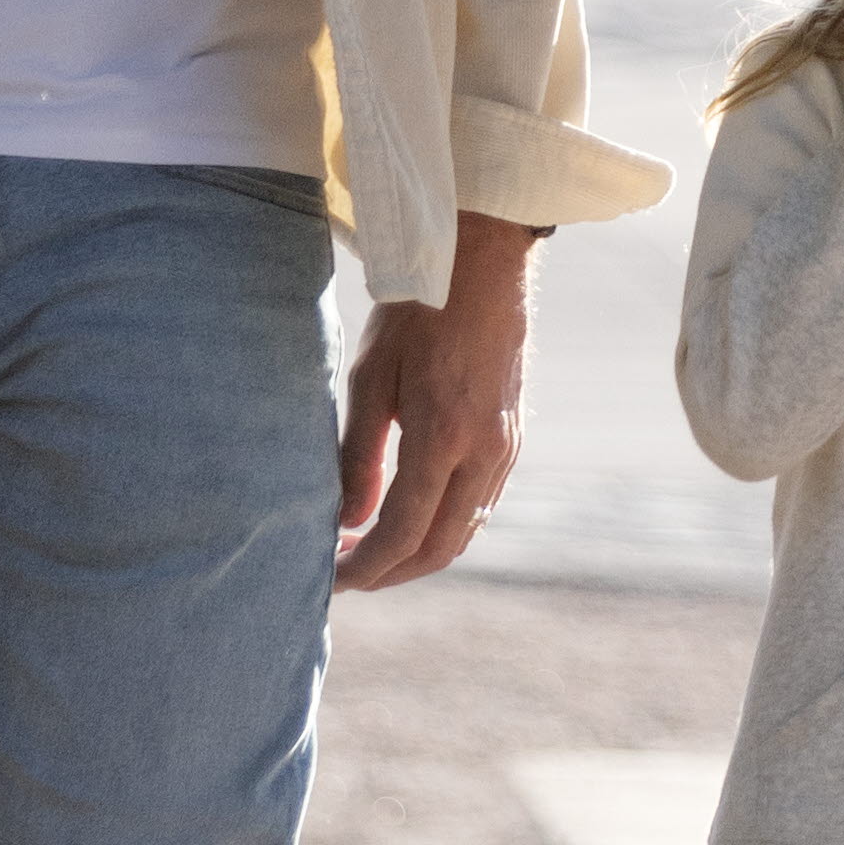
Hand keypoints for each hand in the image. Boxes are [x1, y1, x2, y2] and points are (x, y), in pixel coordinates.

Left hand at [333, 219, 534, 592]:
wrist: (482, 265)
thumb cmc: (417, 313)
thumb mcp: (372, 378)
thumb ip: (359, 456)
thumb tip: (349, 520)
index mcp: (444, 436)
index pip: (402, 532)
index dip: (365, 567)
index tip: (331, 579)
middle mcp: (484, 452)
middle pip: (440, 547)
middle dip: (391, 574)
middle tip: (347, 576)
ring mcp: (506, 448)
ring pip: (464, 531)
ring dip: (418, 554)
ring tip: (371, 552)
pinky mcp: (512, 439)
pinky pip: (479, 505)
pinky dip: (443, 528)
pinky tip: (410, 517)